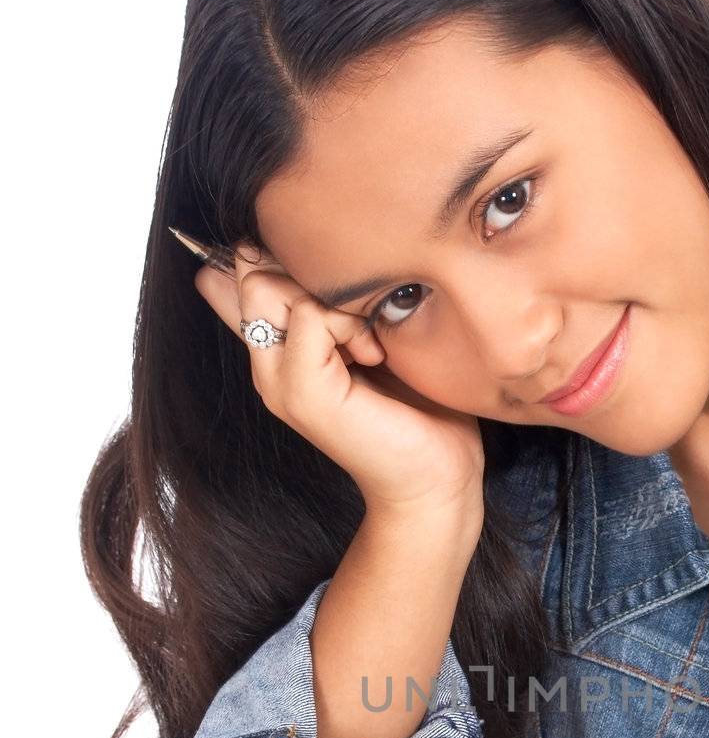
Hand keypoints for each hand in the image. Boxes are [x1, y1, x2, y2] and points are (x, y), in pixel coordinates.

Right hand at [192, 243, 484, 520]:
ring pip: (268, 286)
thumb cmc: (416, 411)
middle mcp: (268, 364)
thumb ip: (336, 303)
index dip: (292, 260)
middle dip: (308, 274)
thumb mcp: (369, 337)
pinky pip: (308, 315)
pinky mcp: (303, 392)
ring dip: (331, 300)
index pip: (244, 274)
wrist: (435, 477)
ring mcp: (279, 381)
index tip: (347, 300)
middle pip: (251, 270)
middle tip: (357, 319)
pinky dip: (348, 324)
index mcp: (278, 349)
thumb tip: (305, 263)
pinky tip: (373, 358)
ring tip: (367, 344)